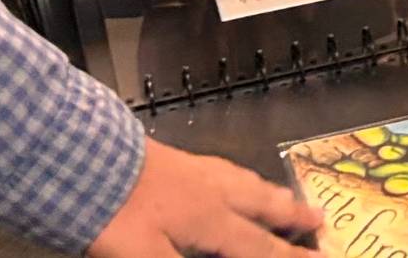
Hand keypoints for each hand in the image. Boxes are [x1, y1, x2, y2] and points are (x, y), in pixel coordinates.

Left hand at [87, 139, 321, 257]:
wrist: (84, 160)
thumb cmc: (117, 217)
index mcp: (212, 221)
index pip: (261, 248)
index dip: (292, 256)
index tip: (323, 257)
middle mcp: (212, 192)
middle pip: (261, 205)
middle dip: (291, 215)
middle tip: (318, 217)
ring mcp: (194, 171)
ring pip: (243, 182)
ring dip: (269, 193)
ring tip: (283, 196)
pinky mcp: (173, 159)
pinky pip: (222, 169)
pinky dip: (239, 177)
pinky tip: (228, 176)